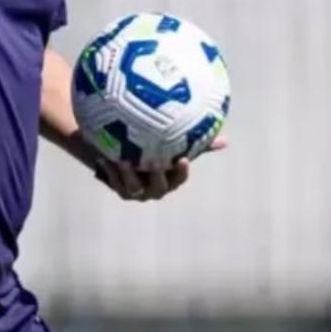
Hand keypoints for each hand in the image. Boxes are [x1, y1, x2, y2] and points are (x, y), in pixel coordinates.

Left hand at [95, 135, 227, 201]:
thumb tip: (226, 141)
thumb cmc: (152, 147)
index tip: (183, 158)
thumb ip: (193, 141)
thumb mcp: (170, 144)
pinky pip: (114, 182)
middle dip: (157, 177)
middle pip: (158, 188)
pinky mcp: (117, 187)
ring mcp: (135, 190)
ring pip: (132, 187)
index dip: (181, 171)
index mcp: (169, 179)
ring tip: (123, 160)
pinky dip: (109, 171)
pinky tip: (104, 157)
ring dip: (128, 175)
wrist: (121, 153)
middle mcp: (153, 188)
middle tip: (154, 162)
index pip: (179, 178)